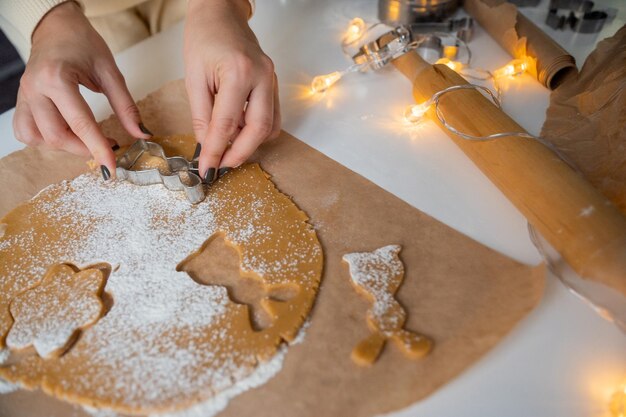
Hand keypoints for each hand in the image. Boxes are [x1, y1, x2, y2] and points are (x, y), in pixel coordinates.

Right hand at [13, 1, 150, 176]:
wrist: (57, 27)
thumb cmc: (83, 43)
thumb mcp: (110, 71)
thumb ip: (126, 106)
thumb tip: (141, 134)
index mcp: (57, 78)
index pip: (80, 123)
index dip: (98, 149)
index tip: (112, 168)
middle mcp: (34, 88)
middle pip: (56, 136)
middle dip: (84, 149)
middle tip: (106, 146)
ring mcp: (24, 95)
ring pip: (38, 139)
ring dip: (64, 146)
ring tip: (86, 137)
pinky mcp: (21, 101)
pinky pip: (26, 132)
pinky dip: (44, 140)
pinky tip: (64, 133)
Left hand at [184, 0, 279, 182]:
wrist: (221, 14)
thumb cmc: (204, 37)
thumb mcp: (193, 77)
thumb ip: (201, 114)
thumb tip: (206, 145)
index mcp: (238, 72)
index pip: (227, 123)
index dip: (215, 150)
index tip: (206, 169)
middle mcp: (261, 77)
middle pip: (258, 129)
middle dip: (239, 153)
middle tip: (221, 166)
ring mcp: (271, 80)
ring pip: (270, 127)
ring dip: (250, 144)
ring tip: (228, 151)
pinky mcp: (273, 84)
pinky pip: (272, 116)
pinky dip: (257, 131)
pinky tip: (240, 133)